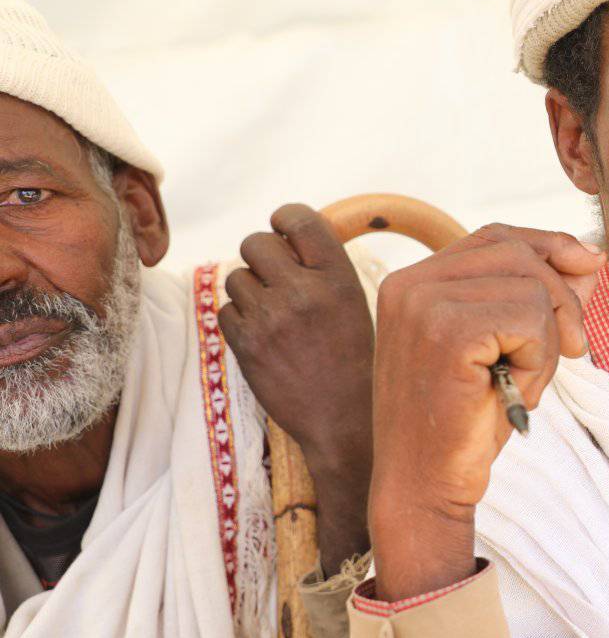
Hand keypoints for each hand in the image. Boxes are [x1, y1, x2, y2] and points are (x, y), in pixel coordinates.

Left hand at [220, 204, 375, 567]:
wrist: (345, 419)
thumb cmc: (354, 359)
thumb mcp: (354, 304)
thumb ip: (322, 269)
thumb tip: (283, 237)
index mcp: (338, 276)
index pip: (298, 217)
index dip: (284, 220)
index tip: (283, 231)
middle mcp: (303, 291)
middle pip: (254, 243)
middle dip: (260, 256)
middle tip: (275, 277)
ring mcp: (271, 318)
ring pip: (235, 277)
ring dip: (249, 291)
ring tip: (273, 314)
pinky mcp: (246, 344)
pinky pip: (224, 311)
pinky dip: (238, 320)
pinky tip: (263, 337)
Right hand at [369, 224, 601, 598]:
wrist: (424, 486)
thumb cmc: (465, 422)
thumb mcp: (506, 348)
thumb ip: (539, 298)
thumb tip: (591, 256)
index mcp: (414, 282)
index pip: (497, 237)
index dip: (550, 247)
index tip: (589, 268)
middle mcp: (409, 283)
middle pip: (519, 254)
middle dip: (563, 300)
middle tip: (575, 349)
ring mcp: (423, 303)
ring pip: (532, 287)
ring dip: (549, 340)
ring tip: (524, 381)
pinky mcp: (446, 331)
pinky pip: (530, 319)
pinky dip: (540, 359)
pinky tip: (516, 391)